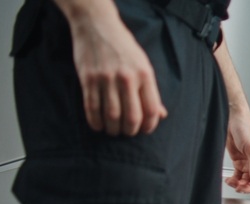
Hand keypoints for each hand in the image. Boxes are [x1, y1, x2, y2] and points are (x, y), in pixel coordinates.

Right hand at [59, 0, 167, 135]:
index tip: (145, 130)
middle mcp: (126, 78)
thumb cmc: (124, 47)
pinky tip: (98, 126)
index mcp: (144, 75)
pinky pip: (91, 108)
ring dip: (113, 129)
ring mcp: (106, 79)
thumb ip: (151, 91)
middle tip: (128, 132)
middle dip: (130, 131)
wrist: (97, 25)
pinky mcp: (88, 79)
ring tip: (113, 130)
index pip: (151, 110)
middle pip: (132, 117)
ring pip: (111, 116)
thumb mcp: (144, 65)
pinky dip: (95, 122)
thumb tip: (161, 114)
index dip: (150, 126)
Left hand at [224, 111, 249, 199]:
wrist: (232, 119)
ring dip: (240, 184)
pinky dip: (234, 180)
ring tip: (234, 184)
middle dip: (249, 186)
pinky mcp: (239, 162)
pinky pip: (238, 175)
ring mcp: (248, 162)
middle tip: (241, 188)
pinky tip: (229, 180)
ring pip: (247, 180)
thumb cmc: (246, 127)